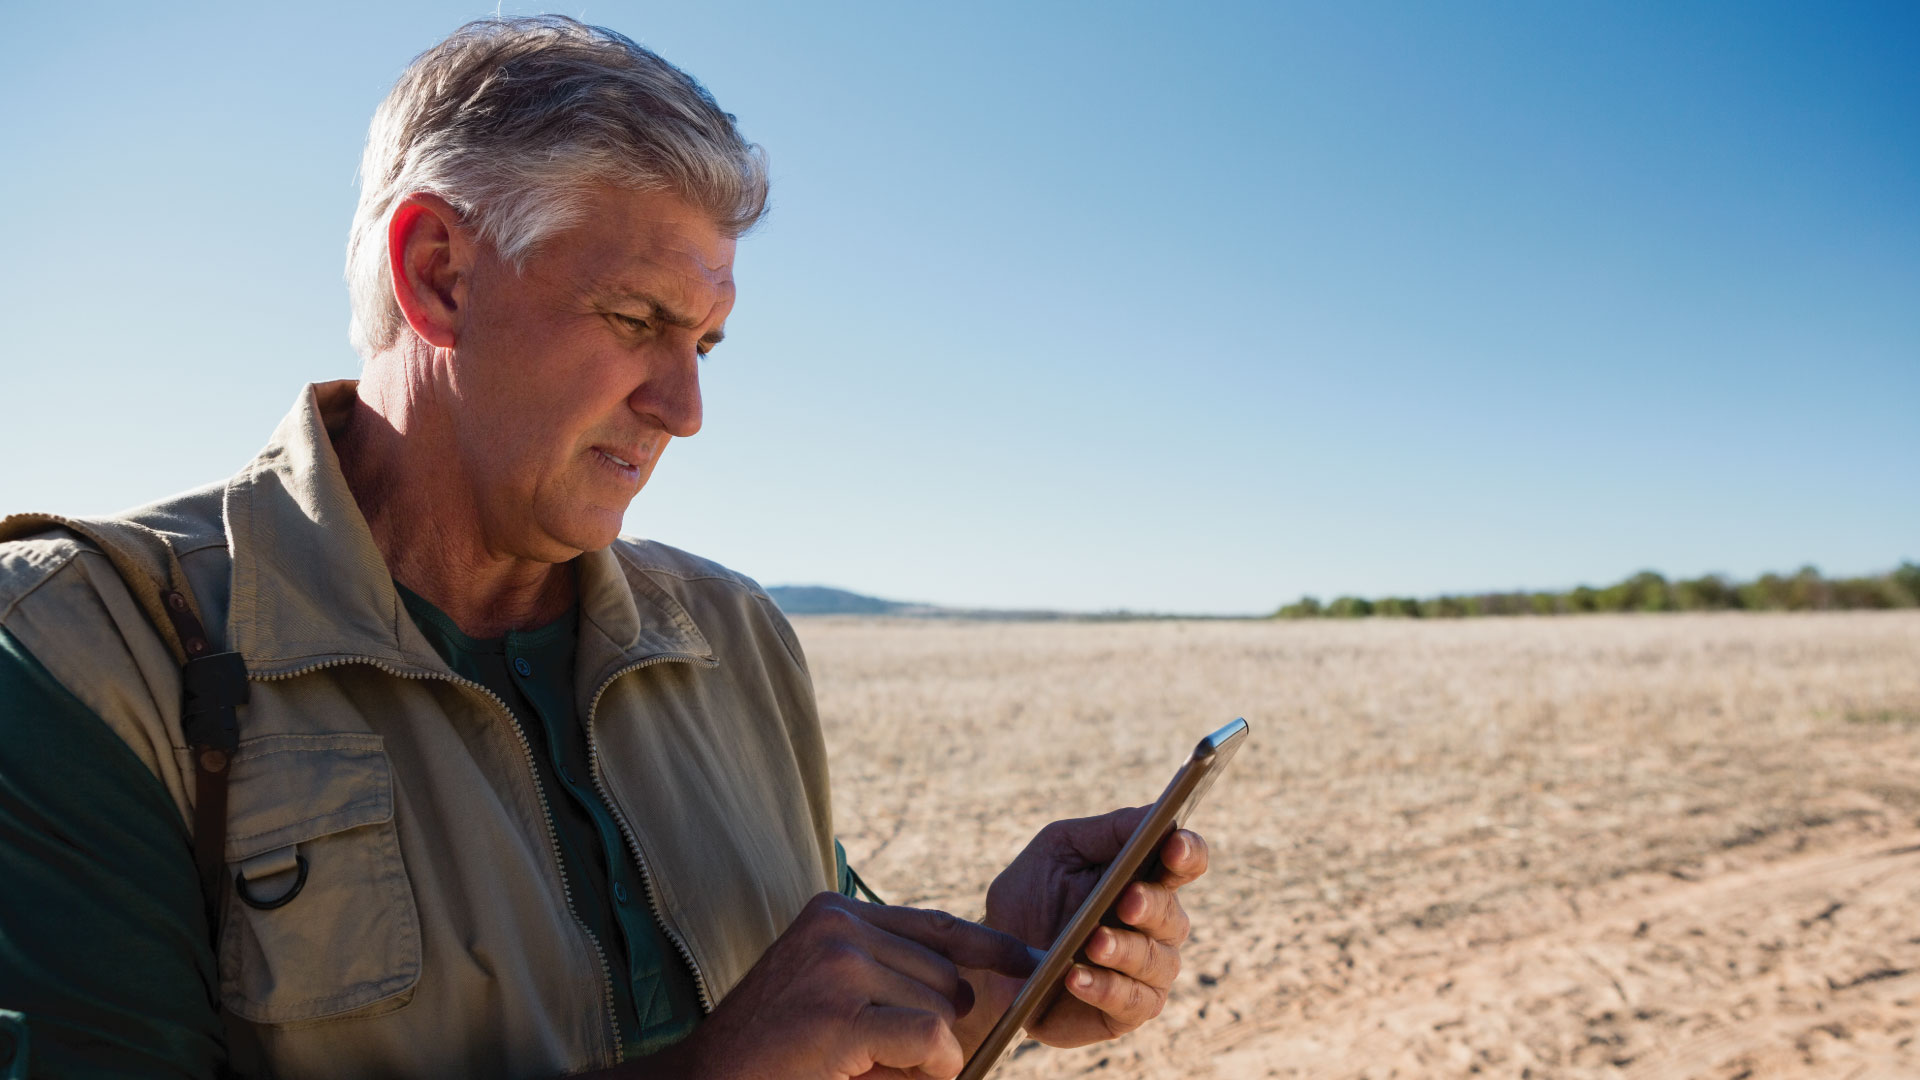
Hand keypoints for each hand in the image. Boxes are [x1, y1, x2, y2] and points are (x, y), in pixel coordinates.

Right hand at [660, 892, 1037, 1079]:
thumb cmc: (771, 1051)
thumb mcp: (828, 993)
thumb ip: (890, 977)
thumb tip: (982, 993)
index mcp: (834, 914)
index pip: (937, 924)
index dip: (991, 947)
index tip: (1030, 963)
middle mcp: (839, 928)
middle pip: (949, 975)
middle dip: (939, 1027)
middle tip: (888, 1061)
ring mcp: (838, 967)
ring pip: (944, 1011)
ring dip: (928, 1058)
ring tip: (869, 1070)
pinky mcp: (840, 1017)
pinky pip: (932, 1040)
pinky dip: (930, 1070)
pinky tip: (878, 1078)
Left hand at [971, 808, 1209, 1048]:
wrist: (995, 957)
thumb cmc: (1032, 895)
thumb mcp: (1059, 849)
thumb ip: (1108, 831)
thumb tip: (1156, 815)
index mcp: (1146, 878)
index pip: (1186, 862)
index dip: (1188, 853)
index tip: (1174, 844)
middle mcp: (1156, 926)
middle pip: (1173, 915)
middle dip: (1151, 905)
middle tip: (1126, 900)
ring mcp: (1145, 971)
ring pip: (1156, 962)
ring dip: (1125, 951)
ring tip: (1093, 943)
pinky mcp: (1126, 1010)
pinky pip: (1131, 1002)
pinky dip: (1105, 988)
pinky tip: (1076, 977)